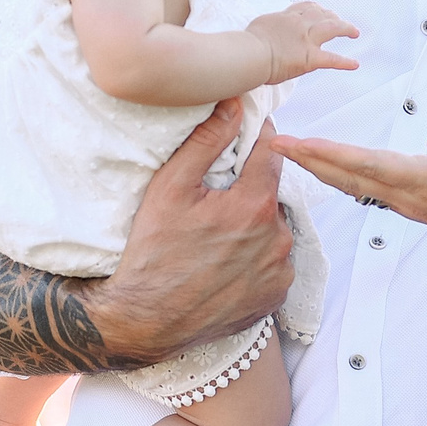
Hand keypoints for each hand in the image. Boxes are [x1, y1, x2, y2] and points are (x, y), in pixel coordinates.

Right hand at [90, 99, 295, 364]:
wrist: (147, 320)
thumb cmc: (153, 252)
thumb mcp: (169, 189)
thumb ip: (206, 142)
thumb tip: (234, 105)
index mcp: (255, 205)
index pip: (271, 153)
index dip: (256, 142)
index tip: (243, 140)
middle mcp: (277, 238)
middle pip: (271, 195)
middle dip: (250, 192)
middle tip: (216, 203)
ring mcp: (279, 271)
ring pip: (274, 231)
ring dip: (255, 227)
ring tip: (219, 238)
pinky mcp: (276, 297)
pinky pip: (275, 265)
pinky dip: (257, 259)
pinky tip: (227, 264)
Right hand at [246, 2, 359, 84]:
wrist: (250, 54)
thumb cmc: (247, 44)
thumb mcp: (257, 27)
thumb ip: (267, 28)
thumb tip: (264, 33)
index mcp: (285, 17)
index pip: (304, 8)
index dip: (316, 8)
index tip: (320, 10)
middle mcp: (299, 24)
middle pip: (321, 14)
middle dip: (332, 16)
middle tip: (339, 19)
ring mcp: (306, 40)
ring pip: (332, 28)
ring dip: (346, 28)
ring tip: (355, 32)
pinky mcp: (310, 58)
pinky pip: (332, 59)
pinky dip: (345, 63)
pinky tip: (355, 64)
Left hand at [272, 129, 426, 267]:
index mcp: (424, 182)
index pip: (367, 165)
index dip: (330, 153)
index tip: (297, 143)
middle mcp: (407, 194)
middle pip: (348, 176)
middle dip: (309, 160)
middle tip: (273, 143)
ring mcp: (405, 201)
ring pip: (352, 183)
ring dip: (319, 167)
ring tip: (290, 152)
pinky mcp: (409, 201)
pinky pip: (364, 187)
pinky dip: (339, 174)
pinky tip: (326, 167)